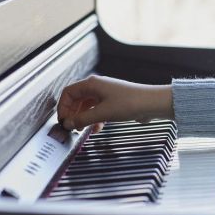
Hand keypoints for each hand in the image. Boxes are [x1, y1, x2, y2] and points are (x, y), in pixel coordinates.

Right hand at [56, 75, 173, 131]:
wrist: (151, 103)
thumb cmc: (130, 103)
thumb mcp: (102, 113)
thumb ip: (82, 119)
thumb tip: (68, 124)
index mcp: (92, 84)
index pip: (68, 93)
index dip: (62, 107)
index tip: (62, 120)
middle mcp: (97, 86)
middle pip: (76, 99)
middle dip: (72, 114)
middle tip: (71, 127)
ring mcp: (105, 94)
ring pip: (86, 106)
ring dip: (83, 118)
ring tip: (83, 130)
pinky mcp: (112, 102)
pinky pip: (97, 110)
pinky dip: (94, 119)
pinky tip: (97, 129)